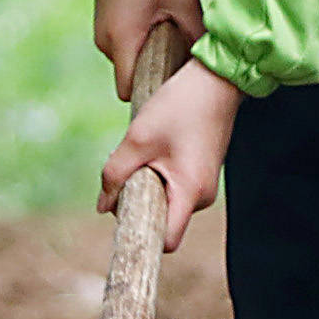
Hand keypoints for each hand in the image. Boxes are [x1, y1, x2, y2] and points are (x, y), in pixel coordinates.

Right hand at [90, 0, 204, 102]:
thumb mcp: (185, 3)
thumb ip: (195, 39)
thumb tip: (208, 64)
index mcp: (123, 40)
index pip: (132, 92)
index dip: (155, 94)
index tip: (177, 89)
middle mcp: (106, 41)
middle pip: (133, 77)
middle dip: (158, 72)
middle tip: (183, 55)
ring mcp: (103, 32)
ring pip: (131, 60)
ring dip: (151, 53)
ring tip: (172, 30)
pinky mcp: (106, 22)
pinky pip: (127, 45)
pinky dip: (143, 40)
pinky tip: (159, 20)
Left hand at [101, 59, 240, 253]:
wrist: (216, 79)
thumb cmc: (180, 106)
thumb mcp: (137, 139)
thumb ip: (114, 175)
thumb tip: (103, 206)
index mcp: (190, 193)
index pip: (166, 240)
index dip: (141, 236)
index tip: (120, 224)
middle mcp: (202, 196)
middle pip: (161, 220)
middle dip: (137, 203)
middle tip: (128, 168)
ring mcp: (203, 186)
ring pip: (165, 202)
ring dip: (146, 185)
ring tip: (143, 151)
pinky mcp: (200, 174)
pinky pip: (172, 188)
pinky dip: (156, 175)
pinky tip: (154, 147)